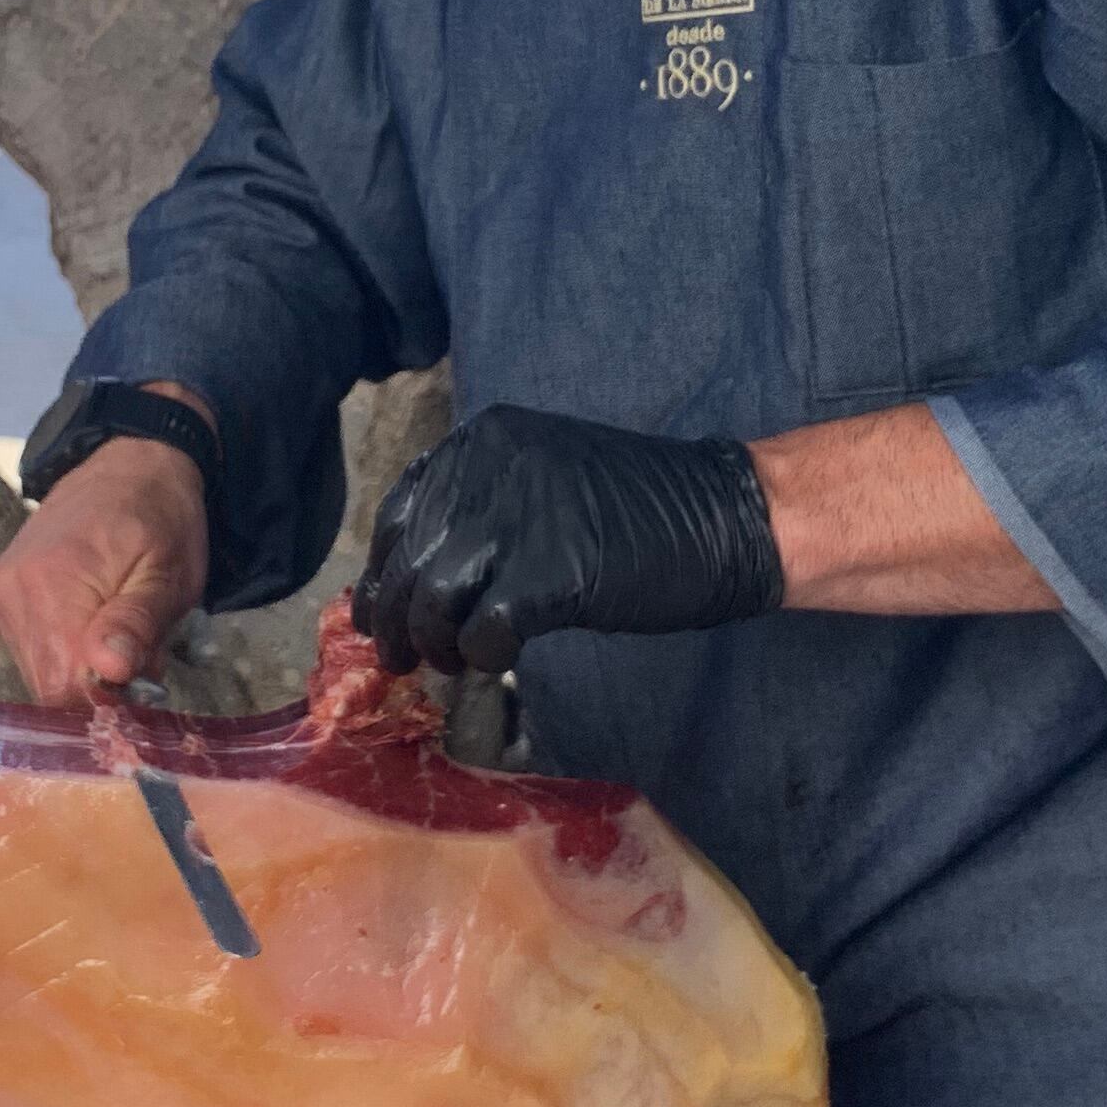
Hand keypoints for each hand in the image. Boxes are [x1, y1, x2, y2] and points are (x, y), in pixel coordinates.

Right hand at [0, 436, 209, 702]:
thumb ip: (138, 623)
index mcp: (50, 584)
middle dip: (98, 685)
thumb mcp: (170, 572)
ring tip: (117, 630)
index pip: (64, 689)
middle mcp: (10, 593)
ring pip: (39, 674)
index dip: (108, 700)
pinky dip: (64, 651)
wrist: (127, 467)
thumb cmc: (160, 520)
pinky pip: (30, 652)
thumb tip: (108, 673)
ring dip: (82, 669)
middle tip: (138, 650)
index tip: (143, 678)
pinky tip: (91, 622)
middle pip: (49, 687)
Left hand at [353, 402, 784, 675]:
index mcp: (483, 441)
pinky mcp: (547, 574)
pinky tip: (497, 660)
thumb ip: (481, 510)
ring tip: (448, 665)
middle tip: (397, 658)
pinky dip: (481, 656)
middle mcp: (488, 470)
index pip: (401, 511)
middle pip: (409, 559)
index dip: (383, 569)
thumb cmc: (639, 507)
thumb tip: (413, 576)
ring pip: (433, 599)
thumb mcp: (542, 483)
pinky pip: (483, 632)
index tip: (379, 608)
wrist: (727, 517)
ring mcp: (516, 520)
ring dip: (434, 644)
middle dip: (394, 620)